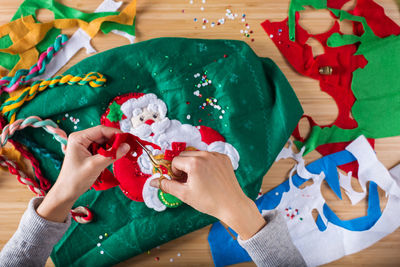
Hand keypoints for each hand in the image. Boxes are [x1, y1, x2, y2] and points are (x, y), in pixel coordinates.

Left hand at [37, 126, 129, 221]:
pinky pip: (103, 149)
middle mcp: (81, 139)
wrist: (66, 192)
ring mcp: (85, 146)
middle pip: (104, 135)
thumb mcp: (95, 166)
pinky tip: (116, 156)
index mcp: (78, 138)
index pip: (101, 130)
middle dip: (116, 141)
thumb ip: (111, 155)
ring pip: (105, 142)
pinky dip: (110, 152)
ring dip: (114, 147)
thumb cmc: (75, 179)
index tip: (127, 139)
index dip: (115, 133)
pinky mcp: (89, 152)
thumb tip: (127, 146)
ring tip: (123, 153)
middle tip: (128, 147)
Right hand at [150, 151, 265, 239]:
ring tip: (199, 180)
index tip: (182, 183)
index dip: (175, 173)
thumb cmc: (209, 201)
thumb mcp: (184, 194)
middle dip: (183, 167)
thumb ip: (166, 185)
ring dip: (194, 164)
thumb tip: (152, 181)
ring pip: (197, 154)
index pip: (175, 161)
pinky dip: (206, 164)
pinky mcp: (224, 158)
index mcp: (194, 162)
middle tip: (188, 182)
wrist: (232, 205)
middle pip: (185, 155)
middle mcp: (206, 155)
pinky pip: (209, 156)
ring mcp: (216, 155)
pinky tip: (209, 177)